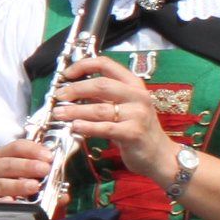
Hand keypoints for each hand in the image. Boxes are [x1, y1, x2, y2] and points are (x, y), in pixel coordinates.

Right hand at [0, 135, 54, 202]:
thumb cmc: (10, 187)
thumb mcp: (25, 179)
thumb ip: (45, 183)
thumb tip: (63, 195)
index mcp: (0, 156)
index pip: (16, 147)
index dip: (33, 150)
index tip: (49, 156)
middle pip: (8, 164)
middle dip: (28, 166)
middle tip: (44, 169)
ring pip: (1, 183)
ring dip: (19, 185)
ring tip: (34, 186)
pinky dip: (3, 202)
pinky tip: (13, 202)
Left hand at [53, 54, 174, 179]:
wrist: (160, 155)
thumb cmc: (137, 129)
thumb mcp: (125, 107)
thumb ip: (104, 97)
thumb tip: (74, 90)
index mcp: (134, 84)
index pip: (106, 64)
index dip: (84, 65)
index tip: (67, 74)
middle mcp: (137, 96)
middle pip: (101, 85)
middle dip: (75, 89)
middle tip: (59, 96)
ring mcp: (137, 115)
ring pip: (100, 108)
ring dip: (75, 111)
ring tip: (59, 113)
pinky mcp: (133, 134)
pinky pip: (105, 128)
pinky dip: (87, 127)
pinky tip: (74, 127)